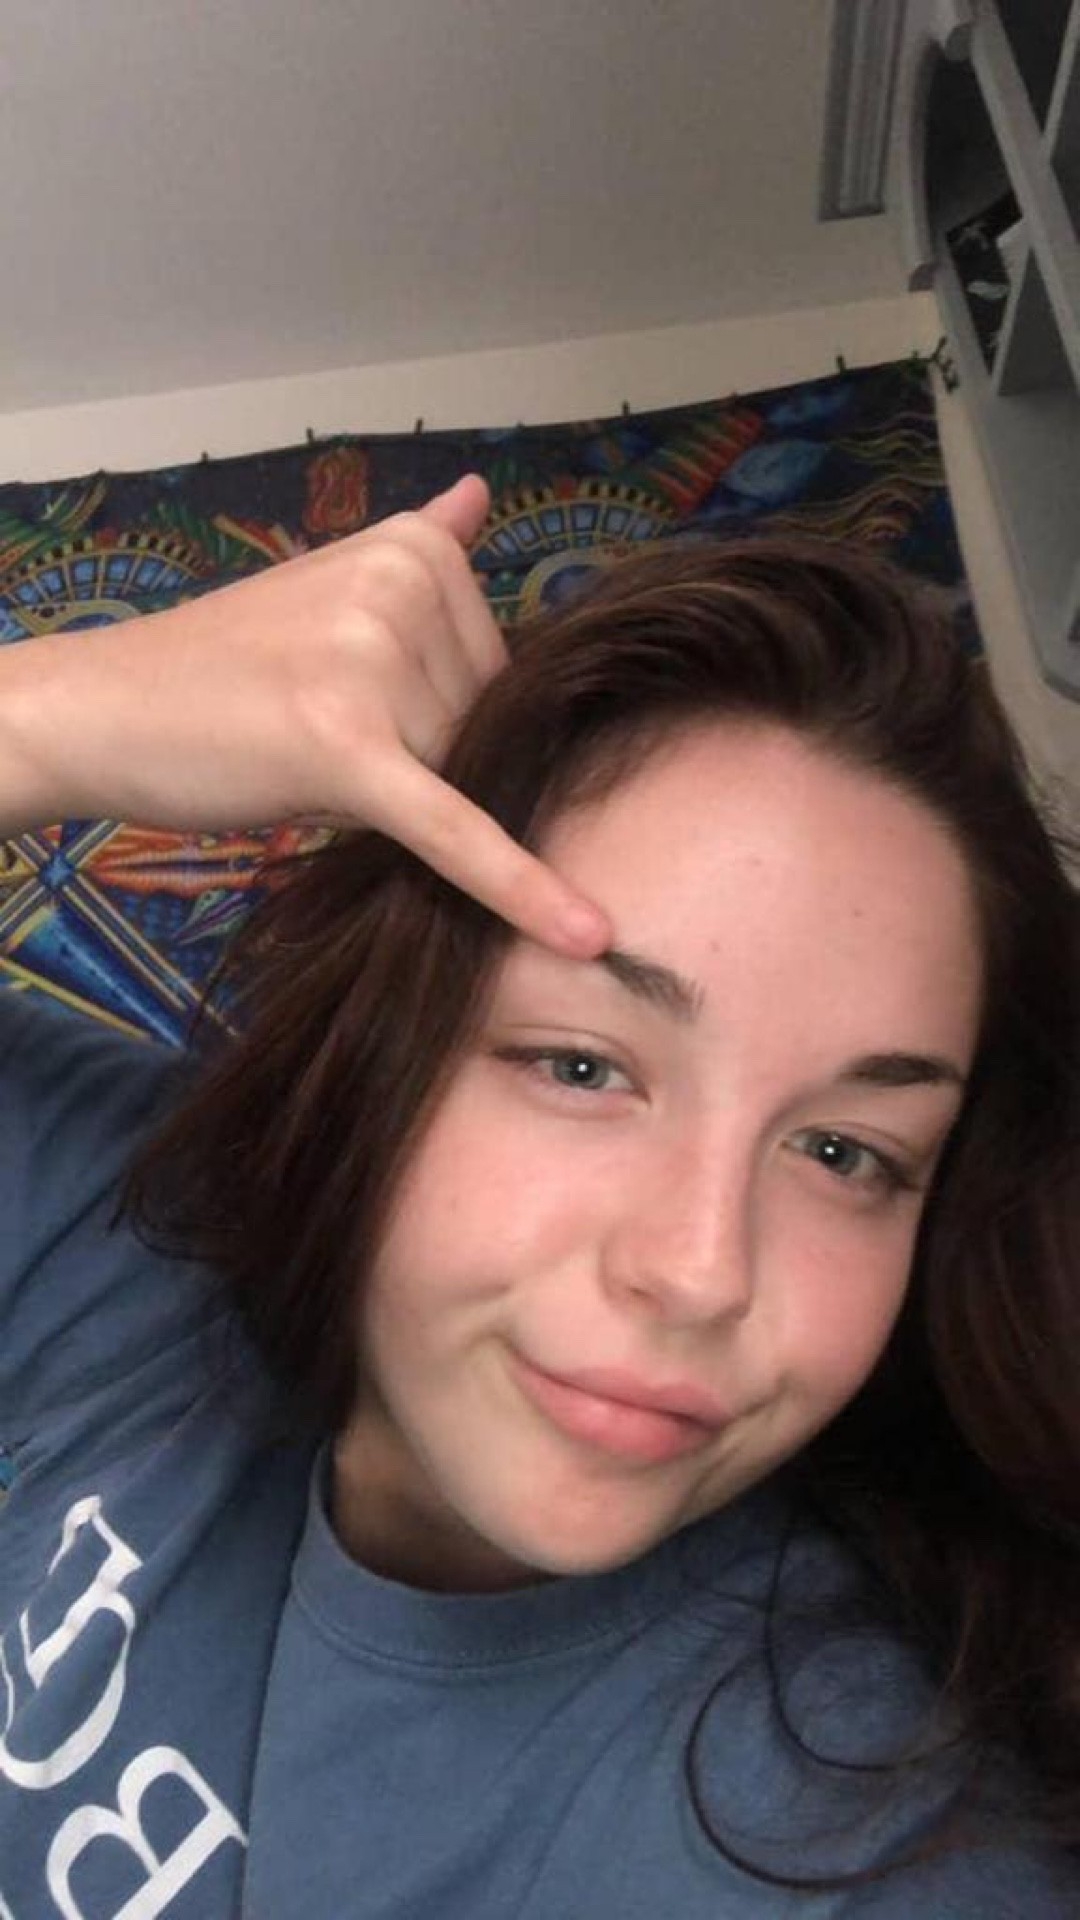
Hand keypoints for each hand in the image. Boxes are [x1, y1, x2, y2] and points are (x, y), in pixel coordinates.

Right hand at [0, 474, 608, 957]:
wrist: (103, 709)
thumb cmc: (222, 667)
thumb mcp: (324, 587)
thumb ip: (416, 550)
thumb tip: (479, 494)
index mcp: (415, 550)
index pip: (500, 677)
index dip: (440, 721)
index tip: (356, 703)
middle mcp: (404, 587)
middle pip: (486, 727)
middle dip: (422, 761)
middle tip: (314, 734)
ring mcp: (374, 662)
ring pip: (460, 778)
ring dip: (394, 797)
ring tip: (301, 755)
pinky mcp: (347, 745)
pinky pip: (453, 829)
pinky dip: (516, 888)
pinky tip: (584, 932)